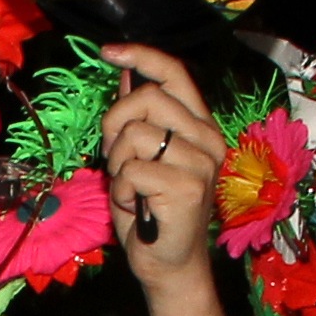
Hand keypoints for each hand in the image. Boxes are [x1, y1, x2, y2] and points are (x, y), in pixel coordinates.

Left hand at [91, 43, 224, 269]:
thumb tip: (126, 75)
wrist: (167, 262)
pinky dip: (123, 191)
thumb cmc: (151, 210)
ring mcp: (201, 163)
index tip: (108, 53)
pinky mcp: (188, 188)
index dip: (140, 56)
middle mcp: (207, 139)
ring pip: (135, 135)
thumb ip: (138, 118)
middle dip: (114, 125)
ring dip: (118, 165)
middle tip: (116, 159)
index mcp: (199, 125)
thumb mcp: (139, 156)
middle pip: (146, 98)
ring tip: (132, 188)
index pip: (174, 73)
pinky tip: (138, 206)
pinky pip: (133, 171)